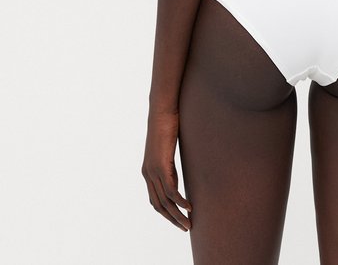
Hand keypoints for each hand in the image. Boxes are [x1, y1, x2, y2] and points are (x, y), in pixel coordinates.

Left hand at [141, 109, 191, 231]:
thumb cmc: (166, 125)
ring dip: (177, 215)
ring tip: (189, 223)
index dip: (166, 213)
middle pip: (159, 205)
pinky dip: (180, 202)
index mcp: (148, 171)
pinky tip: (190, 207)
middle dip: (172, 219)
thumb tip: (176, 172)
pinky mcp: (161, 166)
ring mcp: (153, 171)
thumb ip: (169, 163)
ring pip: (165, 201)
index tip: (178, 220)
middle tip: (185, 228)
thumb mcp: (167, 149)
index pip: (155, 200)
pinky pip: (171, 190)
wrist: (161, 111)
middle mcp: (148, 174)